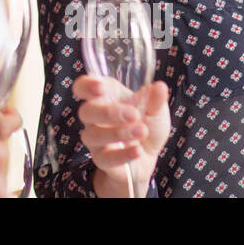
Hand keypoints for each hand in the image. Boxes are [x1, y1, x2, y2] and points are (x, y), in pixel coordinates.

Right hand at [74, 76, 169, 196]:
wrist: (148, 157)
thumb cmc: (145, 125)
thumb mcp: (156, 110)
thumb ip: (156, 99)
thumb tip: (160, 87)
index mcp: (105, 96)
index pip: (83, 87)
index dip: (87, 86)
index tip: (100, 87)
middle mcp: (95, 117)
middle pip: (86, 111)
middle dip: (107, 112)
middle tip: (133, 114)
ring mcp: (96, 139)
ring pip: (93, 135)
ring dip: (117, 133)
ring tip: (141, 132)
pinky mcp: (101, 159)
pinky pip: (105, 158)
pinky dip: (122, 154)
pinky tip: (137, 150)